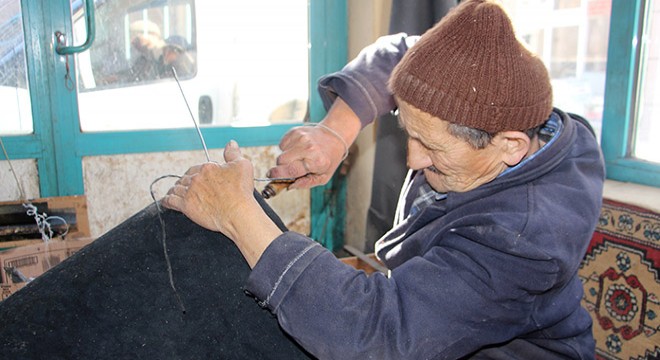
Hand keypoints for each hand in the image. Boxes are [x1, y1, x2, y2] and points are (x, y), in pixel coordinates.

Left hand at [162, 141, 282, 266]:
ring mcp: (190, 192)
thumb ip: (233, 154)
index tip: (199, 177)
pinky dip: (166, 200)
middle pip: (185, 178)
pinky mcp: (186, 206)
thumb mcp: (242, 166)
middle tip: (186, 185)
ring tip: (174, 192)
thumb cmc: (241, 191)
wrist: (237, 212)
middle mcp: (196, 178)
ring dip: (175, 189)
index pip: (197, 168)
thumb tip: (231, 143)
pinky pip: (170, 201)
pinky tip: (165, 200)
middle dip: (185, 181)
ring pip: (176, 188)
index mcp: (207, 168)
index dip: (197, 172)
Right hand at [267, 98, 360, 188]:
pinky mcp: (295, 131)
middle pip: (281, 161)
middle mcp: (308, 148)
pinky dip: (287, 149)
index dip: (278, 176)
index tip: (270, 177)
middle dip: (282, 168)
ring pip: (281, 153)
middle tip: (290, 169)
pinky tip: (297, 149)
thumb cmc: (328, 160)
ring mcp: (301, 137)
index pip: (291, 170)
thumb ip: (306, 183)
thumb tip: (289, 186)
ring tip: (298, 157)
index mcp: (316, 162)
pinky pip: (282, 145)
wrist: (333, 137)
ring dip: (286, 159)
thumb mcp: (322, 177)